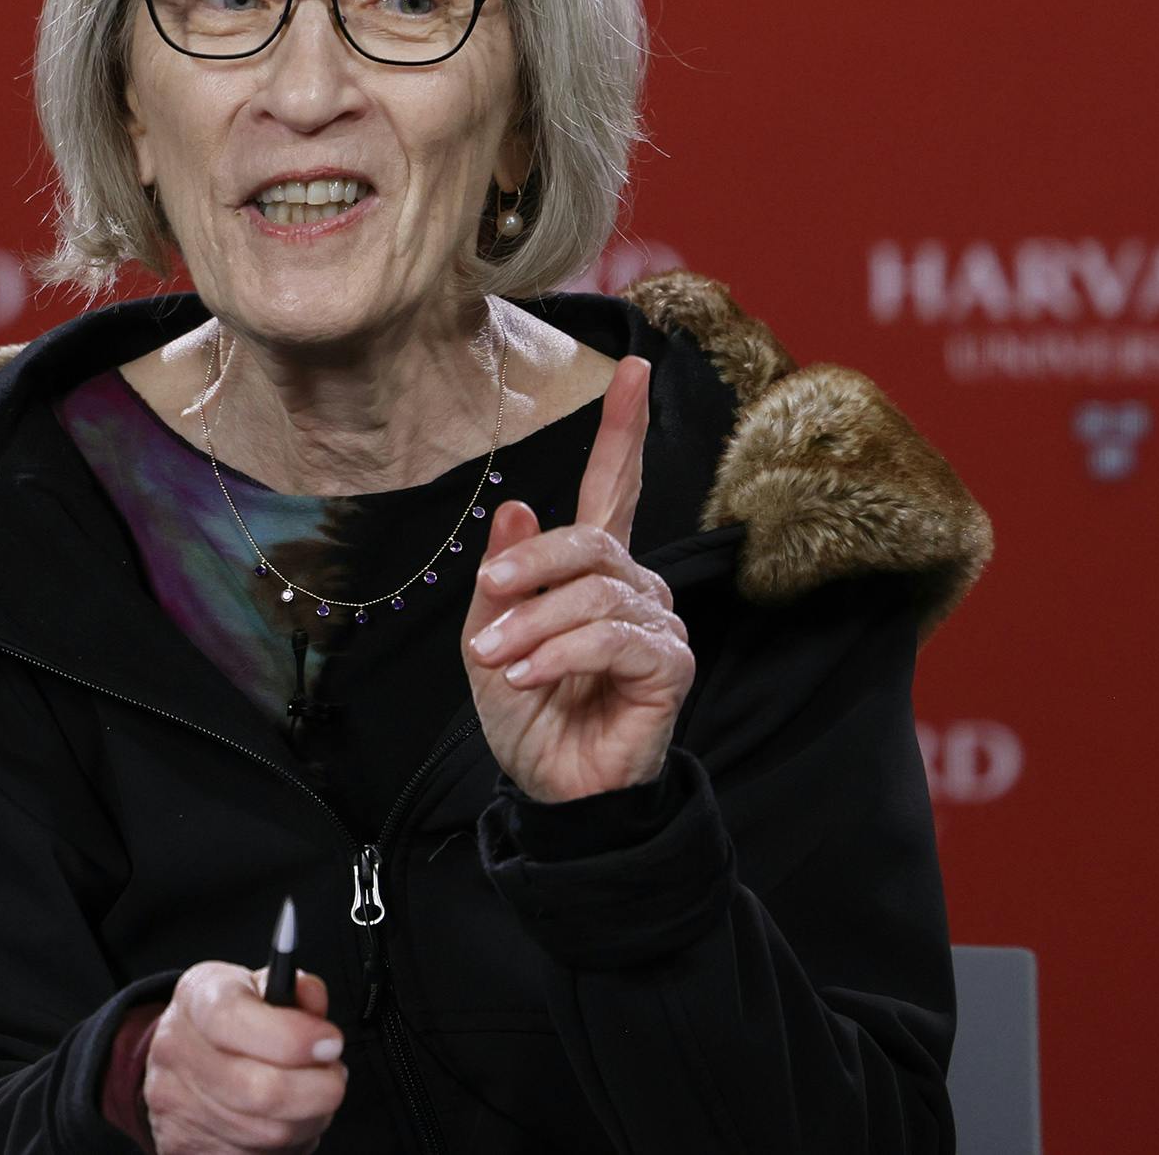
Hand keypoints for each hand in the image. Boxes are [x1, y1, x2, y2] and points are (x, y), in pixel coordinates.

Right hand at [140, 961, 342, 1153]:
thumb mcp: (256, 987)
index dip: (293, 1036)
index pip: (234, 1019)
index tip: (330, 1043)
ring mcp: (178, 1104)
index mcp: (197, 998)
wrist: (183, 1054)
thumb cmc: (229, 1019)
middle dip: (317, 1088)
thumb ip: (292, 990)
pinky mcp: (186, 1145)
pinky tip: (287, 1118)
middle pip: (259, 1089)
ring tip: (313, 1096)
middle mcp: (179, 1051)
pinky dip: (287, 1141)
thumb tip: (311, 995)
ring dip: (308, 1117)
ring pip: (267, 1132)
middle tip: (333, 1076)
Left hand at [463, 354, 693, 803]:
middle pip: (589, 541)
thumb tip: (517, 506)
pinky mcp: (670, 665)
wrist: (552, 791)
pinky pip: (612, 636)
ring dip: (534, 626)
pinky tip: (529, 675)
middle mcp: (634, 586)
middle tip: (487, 610)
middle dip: (530, 569)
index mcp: (593, 570)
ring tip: (500, 663)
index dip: (623, 428)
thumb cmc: (528, 715)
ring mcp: (658, 624)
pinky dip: (560, 652)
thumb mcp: (490, 640)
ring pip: (595, 591)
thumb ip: (503, 577)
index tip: (634, 367)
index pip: (615, 487)